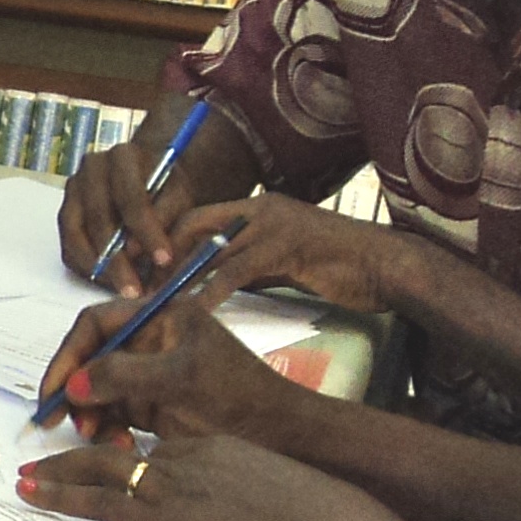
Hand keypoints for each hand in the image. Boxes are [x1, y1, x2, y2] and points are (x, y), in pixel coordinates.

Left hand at [17, 435, 477, 520]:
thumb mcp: (283, 499)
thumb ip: (257, 504)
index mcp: (216, 449)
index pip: (162, 452)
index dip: (131, 460)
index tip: (112, 463)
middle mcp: (185, 457)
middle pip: (121, 454)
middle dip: (79, 456)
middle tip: (46, 458)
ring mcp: (168, 485)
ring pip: (97, 471)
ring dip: (56, 474)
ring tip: (25, 477)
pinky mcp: (156, 517)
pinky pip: (93, 501)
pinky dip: (56, 494)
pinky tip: (30, 492)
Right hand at [40, 294, 306, 445]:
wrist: (278, 434)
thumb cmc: (237, 395)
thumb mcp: (180, 378)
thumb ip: (123, 375)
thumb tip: (73, 386)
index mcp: (161, 316)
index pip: (97, 324)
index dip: (69, 354)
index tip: (54, 389)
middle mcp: (151, 340)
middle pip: (92, 358)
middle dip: (76, 390)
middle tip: (62, 421)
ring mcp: (151, 373)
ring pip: (99, 390)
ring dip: (92, 415)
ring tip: (101, 438)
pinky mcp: (153, 405)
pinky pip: (115, 414)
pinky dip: (110, 430)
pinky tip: (121, 446)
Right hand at [59, 130, 171, 293]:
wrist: (147, 179)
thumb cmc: (165, 187)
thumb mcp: (179, 195)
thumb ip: (165, 216)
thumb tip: (135, 250)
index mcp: (122, 155)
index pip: (131, 197)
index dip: (148, 232)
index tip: (164, 260)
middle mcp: (91, 168)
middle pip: (99, 219)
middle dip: (118, 260)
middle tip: (136, 289)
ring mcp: (73, 191)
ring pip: (77, 236)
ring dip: (100, 269)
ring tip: (124, 290)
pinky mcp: (66, 214)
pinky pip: (68, 247)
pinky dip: (88, 268)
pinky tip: (110, 282)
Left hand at [158, 192, 420, 317]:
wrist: (386, 266)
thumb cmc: (340, 267)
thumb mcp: (285, 263)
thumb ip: (250, 267)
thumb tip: (214, 285)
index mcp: (257, 208)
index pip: (197, 217)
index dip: (165, 240)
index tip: (140, 266)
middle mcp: (260, 209)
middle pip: (193, 225)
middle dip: (160, 254)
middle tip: (134, 284)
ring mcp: (273, 224)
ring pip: (210, 248)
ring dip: (178, 276)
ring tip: (152, 302)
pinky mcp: (286, 247)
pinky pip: (236, 270)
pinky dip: (211, 291)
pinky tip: (192, 312)